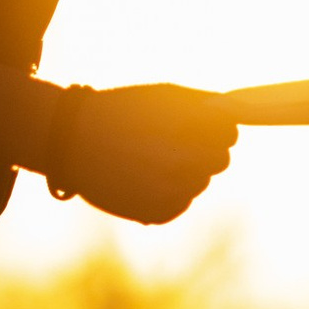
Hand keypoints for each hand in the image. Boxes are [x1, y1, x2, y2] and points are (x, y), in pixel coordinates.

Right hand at [48, 82, 238, 225]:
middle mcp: (188, 162)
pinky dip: (168, 192)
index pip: (229, 133)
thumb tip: (234, 115)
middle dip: (204, 150)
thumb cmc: (121, 111)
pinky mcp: (159, 213)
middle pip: (219, 160)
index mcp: (194, 128)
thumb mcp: (164, 95)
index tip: (202, 126)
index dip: (217, 128)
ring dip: (185, 172)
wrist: (73, 141)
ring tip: (152, 159)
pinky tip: (144, 178)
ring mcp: (174, 191)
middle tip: (174, 143)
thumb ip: (205, 105)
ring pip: (199, 183)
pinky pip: (180, 203)